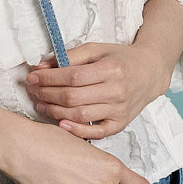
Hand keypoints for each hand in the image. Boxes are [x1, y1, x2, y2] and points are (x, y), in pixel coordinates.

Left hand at [22, 42, 171, 140]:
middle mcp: (117, 91)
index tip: (33, 77)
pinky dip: (77, 131)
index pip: (72, 77)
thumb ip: (70, 57)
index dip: (49, 78)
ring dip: (55, 111)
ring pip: (80, 115)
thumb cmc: (120, 59)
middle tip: (33, 90)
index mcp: (111, 69)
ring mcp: (119, 110)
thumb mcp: (97, 50)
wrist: (149, 73)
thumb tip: (42, 66)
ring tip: (41, 105)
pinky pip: (96, 133)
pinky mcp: (120, 124)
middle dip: (47, 94)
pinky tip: (61, 124)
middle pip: (73, 97)